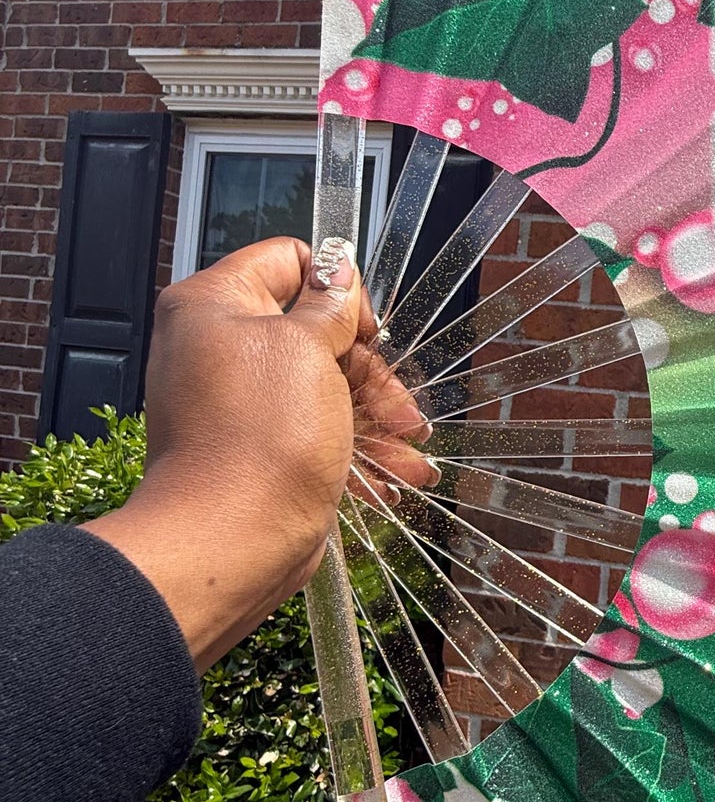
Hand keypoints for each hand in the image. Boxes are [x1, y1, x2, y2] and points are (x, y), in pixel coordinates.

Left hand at [86, 238, 433, 671]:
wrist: (230, 539)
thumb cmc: (262, 436)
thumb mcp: (307, 349)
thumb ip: (328, 306)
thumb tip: (338, 270)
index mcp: (215, 305)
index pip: (286, 262)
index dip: (335, 289)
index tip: (366, 332)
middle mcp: (219, 348)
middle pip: (313, 333)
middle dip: (369, 373)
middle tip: (405, 410)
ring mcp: (237, 401)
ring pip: (321, 388)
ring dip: (374, 420)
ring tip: (413, 458)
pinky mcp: (255, 447)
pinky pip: (312, 432)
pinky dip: (351, 450)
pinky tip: (392, 480)